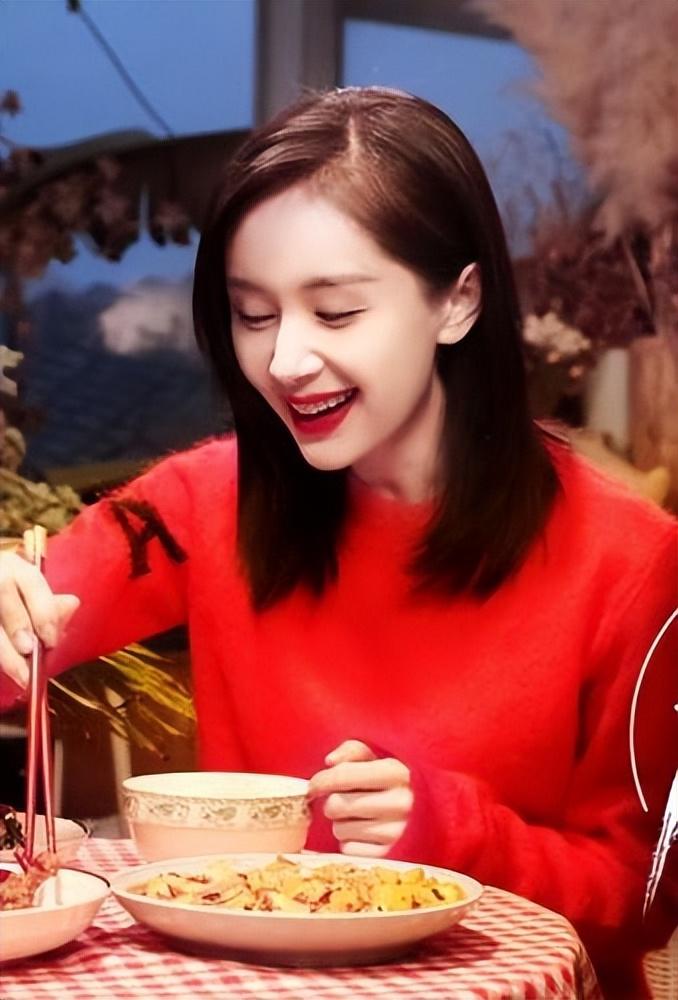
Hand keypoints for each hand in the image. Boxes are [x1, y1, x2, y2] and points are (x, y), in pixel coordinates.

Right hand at [0, 551, 79, 688]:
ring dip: (3, 650)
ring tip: (20, 674)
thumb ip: (48, 605)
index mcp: (14, 566)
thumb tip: (72, 604)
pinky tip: (6, 669)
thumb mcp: (28, 595)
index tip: (51, 640)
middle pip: (4, 592)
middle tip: (29, 652)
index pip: (31, 580)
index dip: (43, 610)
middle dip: (18, 623)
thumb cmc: (12, 598)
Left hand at [308, 739, 412, 857]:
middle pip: (335, 805)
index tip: (315, 785)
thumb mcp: (382, 756)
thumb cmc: (397, 781)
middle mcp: (401, 803)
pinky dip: (352, 843)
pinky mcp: (391, 858)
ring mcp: (398, 833)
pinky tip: (368, 834)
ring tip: (362, 816)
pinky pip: (349, 850)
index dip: (321, 780)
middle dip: (334, 802)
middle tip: (349, 800)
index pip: (342, 776)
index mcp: (398, 772)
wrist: (431, 814)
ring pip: (339, 829)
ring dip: (343, 823)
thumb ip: (354, 750)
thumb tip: (330, 761)